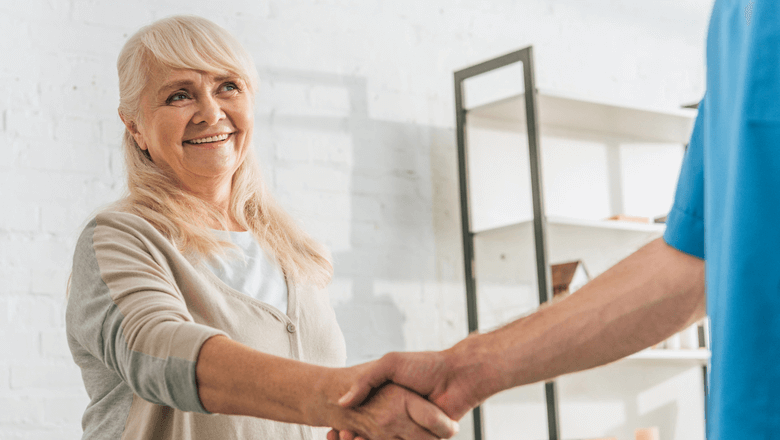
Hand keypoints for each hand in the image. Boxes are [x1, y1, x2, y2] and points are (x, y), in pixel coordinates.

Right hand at [327, 345, 485, 439]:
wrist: (459, 373)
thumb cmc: (424, 365)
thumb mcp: (389, 364)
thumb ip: (366, 381)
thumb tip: (342, 403)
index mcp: (392, 400)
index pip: (366, 419)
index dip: (352, 430)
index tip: (338, 434)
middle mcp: (403, 416)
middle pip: (377, 436)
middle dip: (359, 437)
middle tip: (343, 436)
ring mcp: (417, 428)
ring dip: (373, 438)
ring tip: (350, 437)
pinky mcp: (434, 436)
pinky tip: (369, 437)